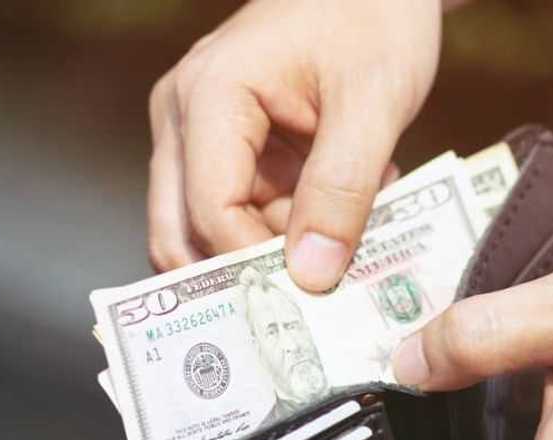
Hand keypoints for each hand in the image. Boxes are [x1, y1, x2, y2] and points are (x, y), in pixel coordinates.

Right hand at [146, 0, 442, 290]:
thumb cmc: (373, 17)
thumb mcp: (374, 104)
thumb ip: (342, 190)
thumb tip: (311, 277)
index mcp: (209, 96)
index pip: (209, 211)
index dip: (254, 263)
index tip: (314, 293)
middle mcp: (182, 117)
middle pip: (178, 233)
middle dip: (240, 274)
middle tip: (307, 297)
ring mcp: (194, 134)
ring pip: (206, 232)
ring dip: (270, 251)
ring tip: (343, 225)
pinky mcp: (220, 148)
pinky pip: (235, 214)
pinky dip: (282, 228)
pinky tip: (336, 205)